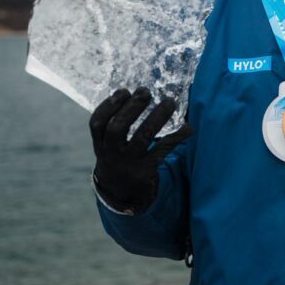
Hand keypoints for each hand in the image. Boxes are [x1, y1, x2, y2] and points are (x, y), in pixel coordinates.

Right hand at [89, 87, 191, 214]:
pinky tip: (188, 127)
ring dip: (157, 117)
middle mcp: (111, 153)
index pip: (97, 123)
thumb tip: (139, 92)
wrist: (121, 193)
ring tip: (169, 102)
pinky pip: (163, 150)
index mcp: (100, 143)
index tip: (123, 91)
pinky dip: (177, 136)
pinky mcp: (146, 170)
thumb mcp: (109, 144)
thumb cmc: (118, 157)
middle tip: (145, 92)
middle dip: (131, 108)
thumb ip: (117, 123)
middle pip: (117, 129)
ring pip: (143, 138)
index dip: (108, 106)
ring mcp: (128, 163)